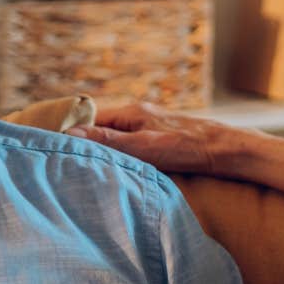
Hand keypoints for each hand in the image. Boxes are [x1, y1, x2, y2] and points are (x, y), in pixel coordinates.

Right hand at [70, 102, 283, 196]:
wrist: (231, 151)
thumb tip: (71, 135)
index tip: (52, 147)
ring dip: (103, 153)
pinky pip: (131, 146)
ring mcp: (150, 127)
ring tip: (86, 170)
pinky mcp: (162, 140)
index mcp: (130, 112)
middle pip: (100, 129)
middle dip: (84, 144)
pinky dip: (121, 157)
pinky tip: (118, 171)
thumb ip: (109, 142)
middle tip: (65, 163)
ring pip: (116, 139)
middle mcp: (138, 115)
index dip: (70, 132)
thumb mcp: (146, 147)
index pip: (88, 119)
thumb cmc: (191, 148)